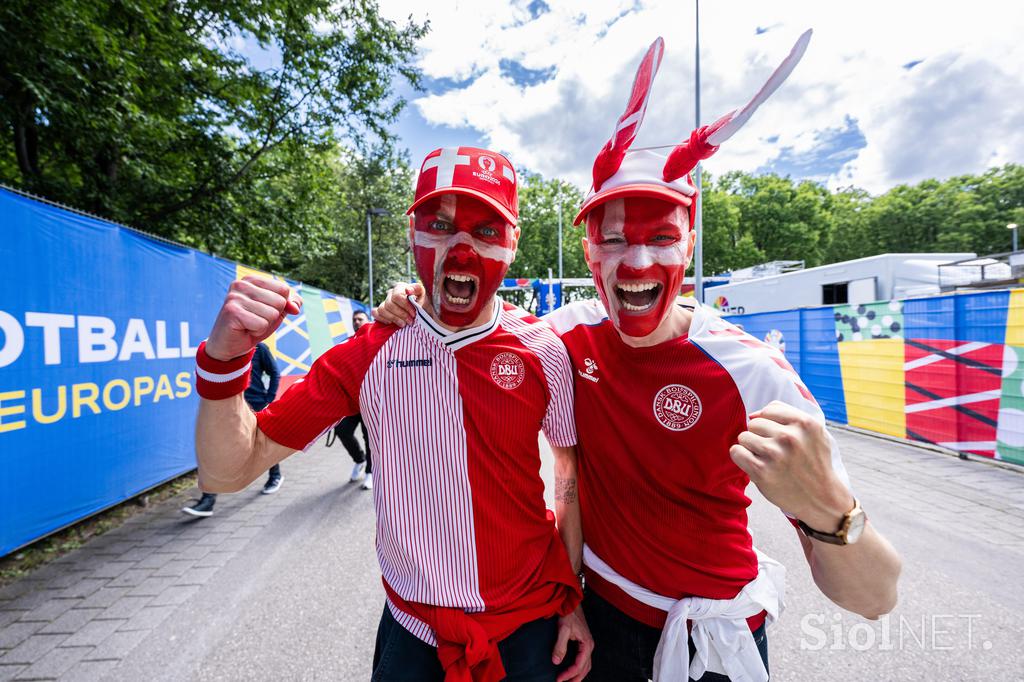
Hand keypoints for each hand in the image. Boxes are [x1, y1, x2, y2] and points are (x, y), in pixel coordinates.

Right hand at [205, 276, 301, 360]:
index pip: (284, 289)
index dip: (280, 306)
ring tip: (249, 324)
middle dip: (272, 317)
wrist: (229, 345)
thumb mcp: (276, 312)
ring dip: (264, 325)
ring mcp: (234, 297)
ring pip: (272, 314)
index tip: (262, 311)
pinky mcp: (232, 312)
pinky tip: (244, 329)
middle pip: (280, 301)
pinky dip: (257, 331)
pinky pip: (262, 324)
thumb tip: (296, 307)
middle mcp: (241, 284)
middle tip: (255, 320)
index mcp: (252, 280)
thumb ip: (291, 304)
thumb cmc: (253, 325)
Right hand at [371, 282, 423, 326]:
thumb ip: (418, 290)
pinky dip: (382, 318)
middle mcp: (391, 294)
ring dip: (393, 318)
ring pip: (382, 309)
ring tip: (403, 324)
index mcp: (401, 288)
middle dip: (401, 314)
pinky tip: (391, 323)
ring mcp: (385, 302)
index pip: (397, 296)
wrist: (423, 315)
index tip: (414, 314)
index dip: (405, 306)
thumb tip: (408, 290)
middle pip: (389, 304)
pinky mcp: (381, 311)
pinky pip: (375, 313)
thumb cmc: (423, 304)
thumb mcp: (425, 296)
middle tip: (410, 321)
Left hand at [553, 605, 592, 681]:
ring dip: (578, 674)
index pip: (579, 665)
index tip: (558, 679)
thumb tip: (556, 661)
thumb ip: (560, 646)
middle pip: (585, 668)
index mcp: (587, 644)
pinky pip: (583, 659)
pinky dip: (578, 667)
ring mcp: (587, 645)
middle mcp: (589, 646)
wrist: (571, 603)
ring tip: (568, 680)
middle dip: (575, 678)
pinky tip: (571, 669)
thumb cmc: (569, 614)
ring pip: (585, 665)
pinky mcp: (583, 643)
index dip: (569, 674)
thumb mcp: (563, 629)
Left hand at [730, 401, 852, 530]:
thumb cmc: (814, 463)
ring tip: (766, 458)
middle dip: (760, 435)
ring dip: (750, 447)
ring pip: (744, 436)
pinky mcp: (761, 471)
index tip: (779, 437)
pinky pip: (736, 452)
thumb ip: (788, 415)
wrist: (822, 499)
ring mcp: (775, 454)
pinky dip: (741, 457)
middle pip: (754, 423)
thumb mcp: (815, 433)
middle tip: (773, 451)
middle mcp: (790, 437)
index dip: (770, 423)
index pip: (770, 409)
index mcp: (805, 424)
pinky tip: (754, 464)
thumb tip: (753, 414)